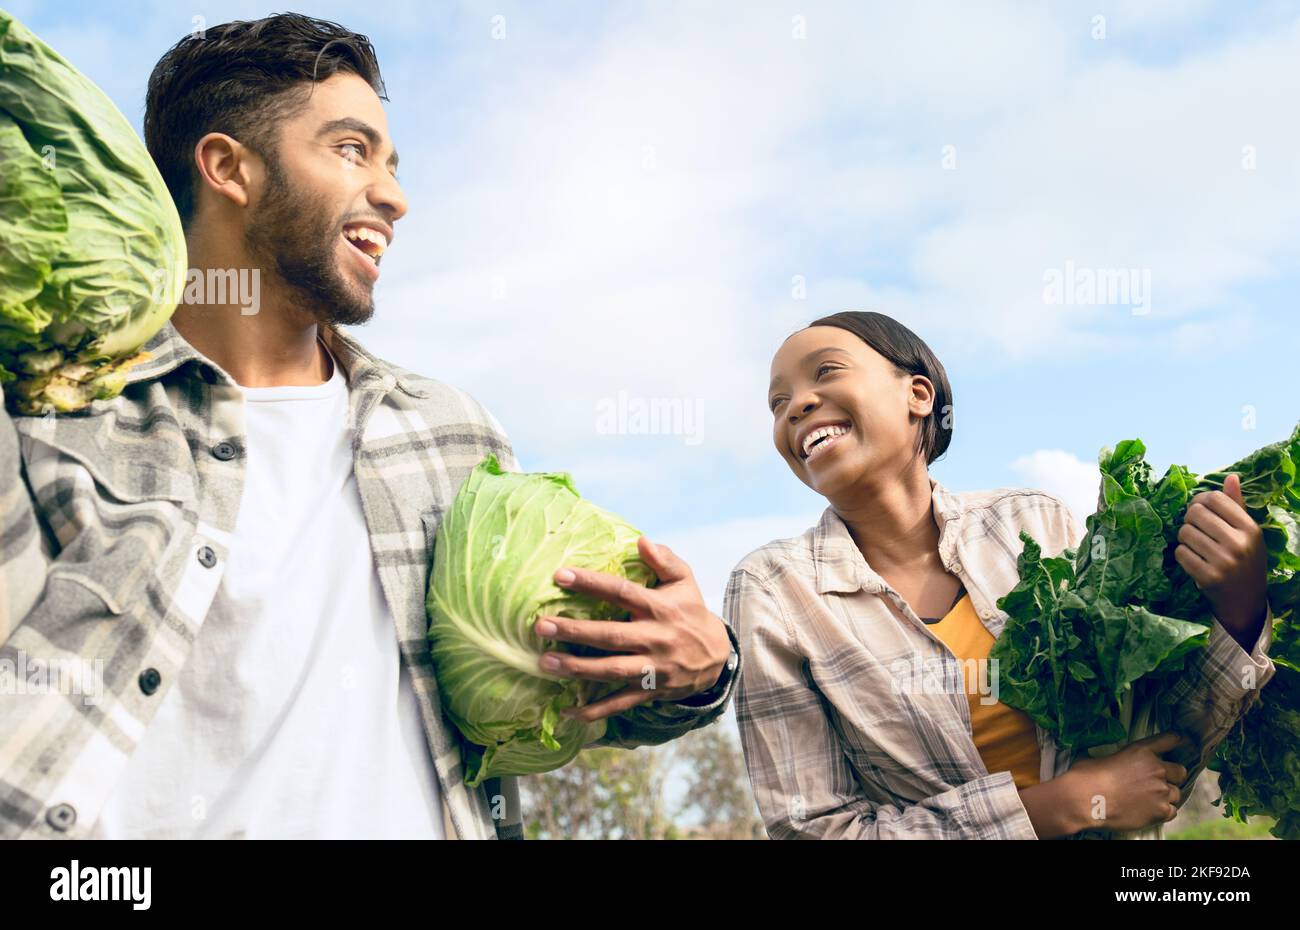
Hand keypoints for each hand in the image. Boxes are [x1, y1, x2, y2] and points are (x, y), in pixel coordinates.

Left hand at [532, 536, 730, 721]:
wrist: (717, 657)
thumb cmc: (691, 612)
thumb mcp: (684, 582)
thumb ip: (665, 560)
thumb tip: (641, 540)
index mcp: (659, 608)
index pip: (621, 592)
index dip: (591, 583)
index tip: (559, 575)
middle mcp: (654, 639)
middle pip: (611, 636)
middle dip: (575, 632)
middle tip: (542, 626)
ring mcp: (652, 668)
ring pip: (612, 670)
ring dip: (577, 669)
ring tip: (546, 663)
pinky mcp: (650, 691)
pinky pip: (619, 704)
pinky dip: (594, 711)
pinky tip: (566, 710)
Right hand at [1064, 732, 1188, 832]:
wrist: (1084, 800)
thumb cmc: (1085, 777)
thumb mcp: (1095, 757)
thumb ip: (1105, 756)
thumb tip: (1093, 756)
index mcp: (1141, 751)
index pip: (1169, 740)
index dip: (1176, 740)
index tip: (1180, 740)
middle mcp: (1155, 768)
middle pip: (1180, 771)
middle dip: (1172, 776)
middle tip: (1159, 782)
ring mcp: (1160, 790)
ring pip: (1176, 794)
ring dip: (1166, 796)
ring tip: (1149, 800)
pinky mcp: (1160, 811)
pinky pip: (1172, 812)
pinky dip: (1163, 812)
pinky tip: (1149, 812)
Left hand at [1173, 473, 1267, 648]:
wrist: (1245, 600)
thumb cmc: (1245, 560)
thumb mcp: (1247, 533)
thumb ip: (1236, 505)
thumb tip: (1231, 477)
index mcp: (1249, 528)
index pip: (1214, 499)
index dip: (1200, 500)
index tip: (1199, 509)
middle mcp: (1238, 543)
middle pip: (1194, 513)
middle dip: (1189, 519)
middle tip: (1195, 529)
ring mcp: (1223, 561)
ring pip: (1184, 532)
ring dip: (1185, 538)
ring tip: (1196, 546)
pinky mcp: (1208, 577)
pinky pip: (1180, 553)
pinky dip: (1182, 555)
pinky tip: (1194, 560)